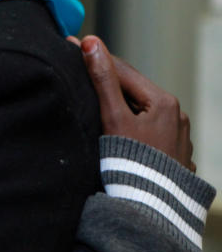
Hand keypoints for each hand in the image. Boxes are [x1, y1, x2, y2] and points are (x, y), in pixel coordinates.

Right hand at [75, 35, 193, 170]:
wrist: (153, 208)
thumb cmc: (133, 164)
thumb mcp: (113, 118)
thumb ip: (102, 80)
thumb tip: (91, 43)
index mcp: (164, 102)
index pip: (123, 71)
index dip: (97, 59)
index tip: (74, 47)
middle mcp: (176, 115)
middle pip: (133, 90)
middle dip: (107, 82)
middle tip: (78, 73)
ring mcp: (177, 135)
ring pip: (140, 110)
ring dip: (118, 105)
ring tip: (93, 104)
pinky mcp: (173, 152)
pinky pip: (147, 128)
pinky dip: (130, 124)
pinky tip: (115, 131)